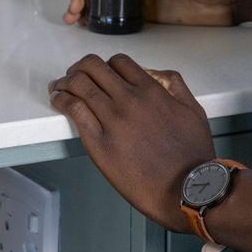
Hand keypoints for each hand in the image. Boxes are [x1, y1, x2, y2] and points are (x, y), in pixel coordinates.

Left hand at [48, 52, 215, 228]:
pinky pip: (74, 110)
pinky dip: (62, 100)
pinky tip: (58, 101)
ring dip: (65, 81)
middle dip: (80, 67)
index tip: (100, 72)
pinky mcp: (99, 143)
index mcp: (152, 91)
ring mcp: (113, 120)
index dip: (106, 64)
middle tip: (74, 75)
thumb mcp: (193, 110)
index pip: (119, 62)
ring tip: (59, 87)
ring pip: (79, 84)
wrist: (186, 189)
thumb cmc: (192, 156)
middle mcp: (129, 100)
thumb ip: (175, 85)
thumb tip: (157, 74)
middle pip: (94, 67)